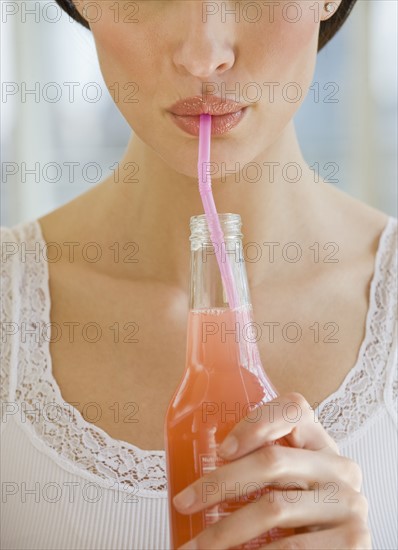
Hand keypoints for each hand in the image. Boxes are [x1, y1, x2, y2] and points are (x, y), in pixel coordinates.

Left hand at [173, 392, 370, 549]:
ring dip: (224, 531)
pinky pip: (292, 548)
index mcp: (320, 443)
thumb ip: (257, 466)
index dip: (256, 422)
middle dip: (218, 483)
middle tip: (184, 503)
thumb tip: (191, 474)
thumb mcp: (285, 482)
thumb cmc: (297, 513)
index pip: (294, 409)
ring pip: (273, 507)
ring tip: (196, 547)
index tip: (221, 450)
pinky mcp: (354, 542)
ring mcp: (349, 503)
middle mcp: (339, 467)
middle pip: (272, 460)